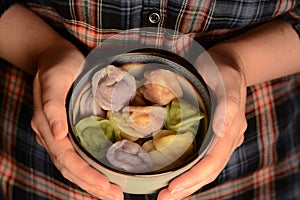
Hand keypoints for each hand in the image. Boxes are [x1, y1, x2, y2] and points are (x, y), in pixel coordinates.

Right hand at [30, 42, 123, 199]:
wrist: (54, 55)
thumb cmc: (58, 65)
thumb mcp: (54, 79)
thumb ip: (52, 105)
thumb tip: (56, 134)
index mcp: (47, 126)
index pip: (68, 159)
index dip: (87, 175)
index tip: (108, 187)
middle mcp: (52, 134)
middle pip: (71, 168)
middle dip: (92, 185)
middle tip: (116, 197)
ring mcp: (58, 133)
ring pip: (73, 165)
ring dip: (91, 182)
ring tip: (111, 193)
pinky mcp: (68, 129)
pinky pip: (76, 155)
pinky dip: (88, 169)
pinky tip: (101, 174)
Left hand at [158, 48, 247, 199]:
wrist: (229, 63)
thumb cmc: (222, 69)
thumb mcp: (225, 80)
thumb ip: (227, 104)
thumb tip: (221, 131)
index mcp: (231, 129)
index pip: (212, 162)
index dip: (193, 177)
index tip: (172, 189)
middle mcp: (227, 138)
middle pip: (209, 171)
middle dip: (187, 188)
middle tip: (163, 199)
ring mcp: (221, 138)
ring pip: (206, 168)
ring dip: (188, 184)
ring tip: (167, 195)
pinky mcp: (213, 134)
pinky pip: (203, 158)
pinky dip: (190, 171)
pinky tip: (176, 176)